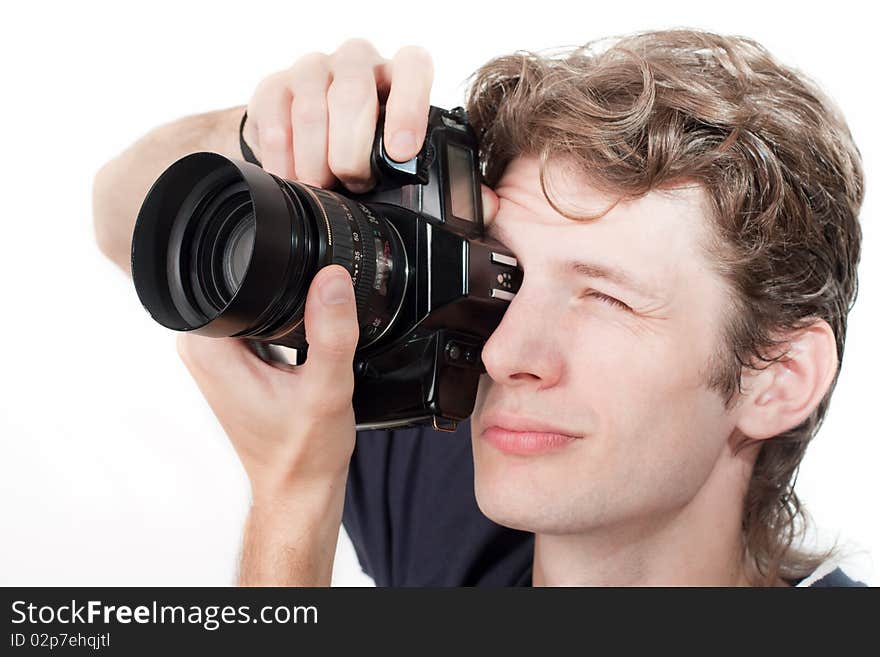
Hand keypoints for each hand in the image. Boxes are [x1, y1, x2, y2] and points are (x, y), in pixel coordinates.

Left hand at [177, 264, 358, 501]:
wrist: (299, 488)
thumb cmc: (302, 452)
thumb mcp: (326, 390)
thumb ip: (332, 332)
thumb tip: (333, 279)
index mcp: (208, 348)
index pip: (234, 278)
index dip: (278, 283)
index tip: (302, 328)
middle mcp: (201, 349)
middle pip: (246, 287)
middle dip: (287, 306)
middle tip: (302, 357)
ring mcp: (215, 356)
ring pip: (255, 305)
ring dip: (287, 322)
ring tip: (299, 366)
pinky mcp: (232, 363)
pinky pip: (257, 324)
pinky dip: (284, 333)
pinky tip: (298, 363)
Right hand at [241, 39, 498, 218]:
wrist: (315, 138)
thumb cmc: (374, 151)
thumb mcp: (415, 158)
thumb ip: (449, 177)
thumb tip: (487, 206)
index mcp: (401, 75)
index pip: (412, 68)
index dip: (408, 107)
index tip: (402, 151)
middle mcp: (359, 63)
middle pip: (353, 92)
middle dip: (352, 149)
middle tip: (354, 184)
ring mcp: (315, 70)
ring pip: (311, 104)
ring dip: (316, 156)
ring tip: (323, 186)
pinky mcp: (275, 85)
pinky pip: (272, 114)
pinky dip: (281, 153)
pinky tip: (291, 176)